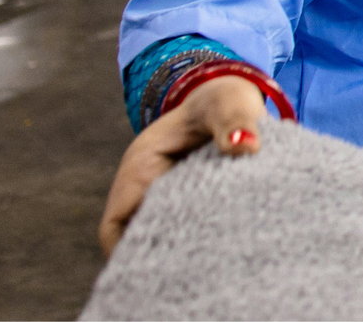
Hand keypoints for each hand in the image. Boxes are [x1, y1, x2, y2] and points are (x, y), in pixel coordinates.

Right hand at [100, 73, 266, 256]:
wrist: (230, 99)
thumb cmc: (223, 101)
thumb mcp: (230, 105)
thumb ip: (235, 123)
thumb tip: (245, 146)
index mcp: (143, 165)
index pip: (118, 220)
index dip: (128, 245)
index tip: (159, 258)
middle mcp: (144, 184)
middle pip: (135, 234)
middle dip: (156, 251)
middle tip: (193, 262)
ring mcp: (161, 193)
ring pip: (156, 233)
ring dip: (177, 245)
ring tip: (208, 256)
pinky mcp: (184, 200)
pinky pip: (178, 226)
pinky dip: (193, 236)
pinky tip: (220, 245)